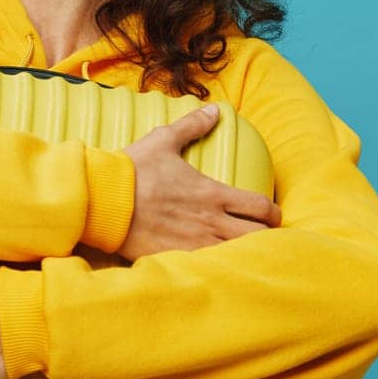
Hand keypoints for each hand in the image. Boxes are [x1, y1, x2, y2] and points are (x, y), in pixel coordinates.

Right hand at [118, 103, 279, 260]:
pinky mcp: (177, 258)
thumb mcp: (163, 140)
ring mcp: (195, 242)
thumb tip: (214, 110)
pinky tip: (216, 265)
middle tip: (262, 235)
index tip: (271, 215)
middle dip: (266, 236)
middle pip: (258, 236)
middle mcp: (210, 220)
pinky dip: (219, 267)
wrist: (104, 199)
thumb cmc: (133, 169)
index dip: (273, 213)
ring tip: (242, 252)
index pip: (261, 207)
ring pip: (238, 255)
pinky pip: (210, 268)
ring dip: (244, 253)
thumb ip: (192, 126)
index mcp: (212, 193)